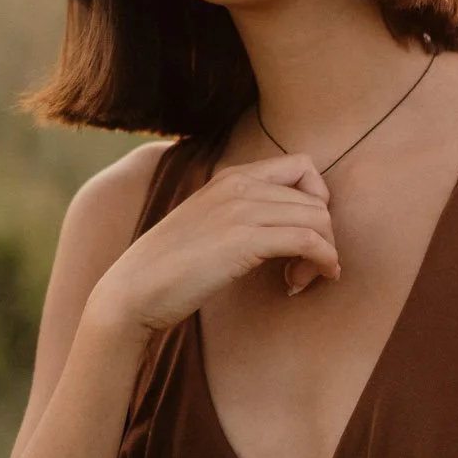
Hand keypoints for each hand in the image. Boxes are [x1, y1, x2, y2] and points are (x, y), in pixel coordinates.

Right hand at [85, 152, 340, 336]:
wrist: (133, 290)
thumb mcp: (209, 225)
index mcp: (230, 176)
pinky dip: (320, 262)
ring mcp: (241, 209)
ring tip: (301, 279)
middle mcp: (239, 184)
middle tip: (305, 270)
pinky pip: (309, 241)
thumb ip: (241, 215)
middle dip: (323, 236)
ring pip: (318, 218)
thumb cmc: (170, 268)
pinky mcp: (245, 240)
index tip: (304, 237)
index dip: (316, 202)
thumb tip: (284, 230)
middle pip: (316, 197)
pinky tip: (300, 283)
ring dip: (324, 253)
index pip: (303, 167)